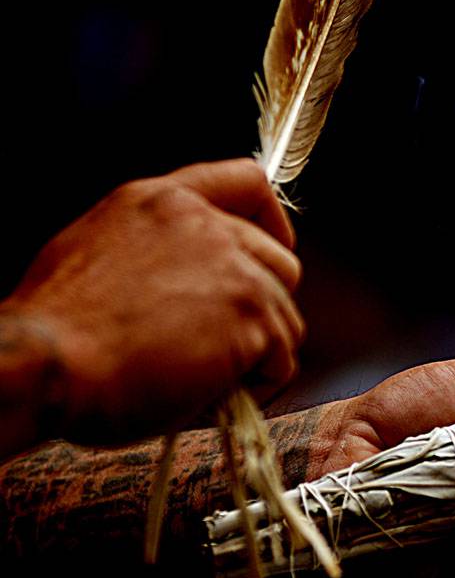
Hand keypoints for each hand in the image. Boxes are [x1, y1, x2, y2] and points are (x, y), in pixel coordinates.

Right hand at [2, 159, 303, 443]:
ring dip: (259, 354)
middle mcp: (205, 226)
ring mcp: (235, 268)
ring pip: (286, 317)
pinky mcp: (252, 315)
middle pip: (281, 263)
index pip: (248, 183)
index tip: (273, 249)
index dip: (272, 222)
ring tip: (209, 379)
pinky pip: (284, 359)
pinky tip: (218, 394)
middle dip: (263, 308)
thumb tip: (184, 283)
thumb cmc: (57, 330)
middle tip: (224, 344)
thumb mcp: (94, 252)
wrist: (44, 363)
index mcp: (162, 203)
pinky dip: (261, 385)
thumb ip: (154, 250)